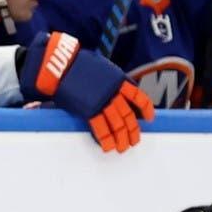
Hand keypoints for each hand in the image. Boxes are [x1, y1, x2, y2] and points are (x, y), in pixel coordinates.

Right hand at [18, 31, 154, 151]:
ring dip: (121, 138)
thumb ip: (109, 78)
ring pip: (117, 124)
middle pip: (128, 115)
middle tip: (134, 141)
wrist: (62, 64)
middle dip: (132, 130)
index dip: (146, 109)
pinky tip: (108, 147)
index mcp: (118, 79)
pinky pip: (100, 128)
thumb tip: (114, 87)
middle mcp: (113, 91)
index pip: (138, 96)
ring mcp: (102, 101)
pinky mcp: (89, 110)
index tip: (149, 119)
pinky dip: (106, 139)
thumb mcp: (100, 65)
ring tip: (122, 148)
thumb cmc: (76, 62)